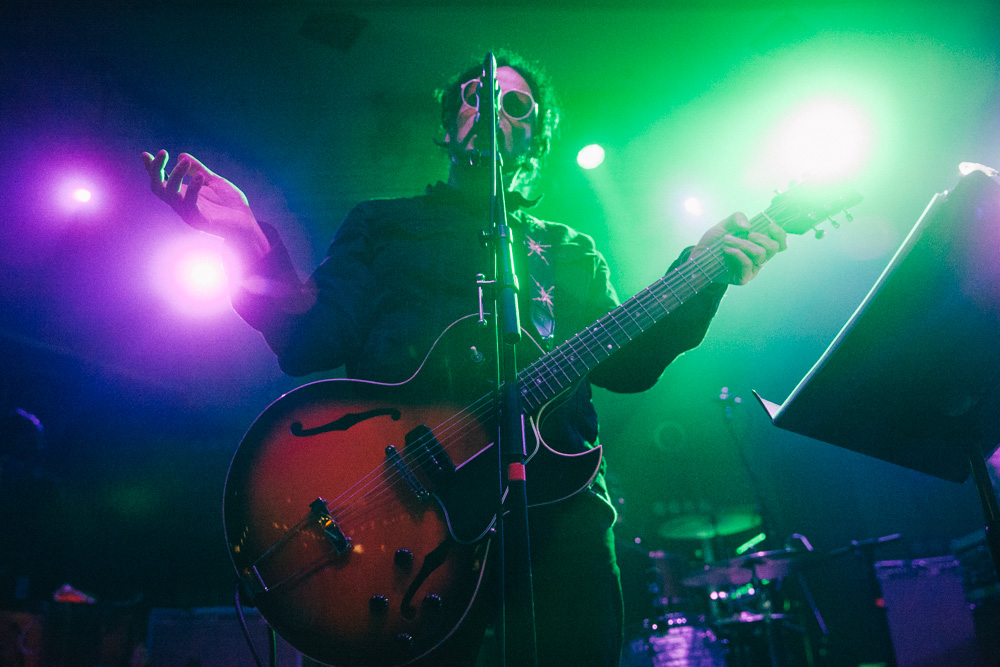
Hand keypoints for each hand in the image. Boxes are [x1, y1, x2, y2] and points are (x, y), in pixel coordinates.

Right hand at [141, 150, 268, 257]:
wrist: (247, 225)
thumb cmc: (231, 206)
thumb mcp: (214, 182)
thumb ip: (199, 170)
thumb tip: (182, 155)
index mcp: (183, 195)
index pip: (162, 181)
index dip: (152, 169)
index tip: (146, 154)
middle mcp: (182, 204)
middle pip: (158, 188)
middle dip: (156, 170)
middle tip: (163, 152)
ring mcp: (189, 213)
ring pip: (171, 194)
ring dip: (176, 175)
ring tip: (185, 161)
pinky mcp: (199, 220)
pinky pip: (190, 204)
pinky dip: (193, 188)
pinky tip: (200, 176)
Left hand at [691, 212, 786, 284]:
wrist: (698, 257)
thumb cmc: (714, 242)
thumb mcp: (725, 224)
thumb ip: (737, 218)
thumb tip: (747, 226)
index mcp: (759, 244)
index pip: (781, 243)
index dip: (780, 234)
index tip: (770, 226)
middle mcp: (759, 258)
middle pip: (773, 247)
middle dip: (758, 237)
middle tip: (744, 234)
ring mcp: (752, 269)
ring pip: (760, 254)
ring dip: (742, 243)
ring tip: (727, 241)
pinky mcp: (743, 278)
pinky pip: (748, 264)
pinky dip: (737, 253)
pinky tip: (726, 250)